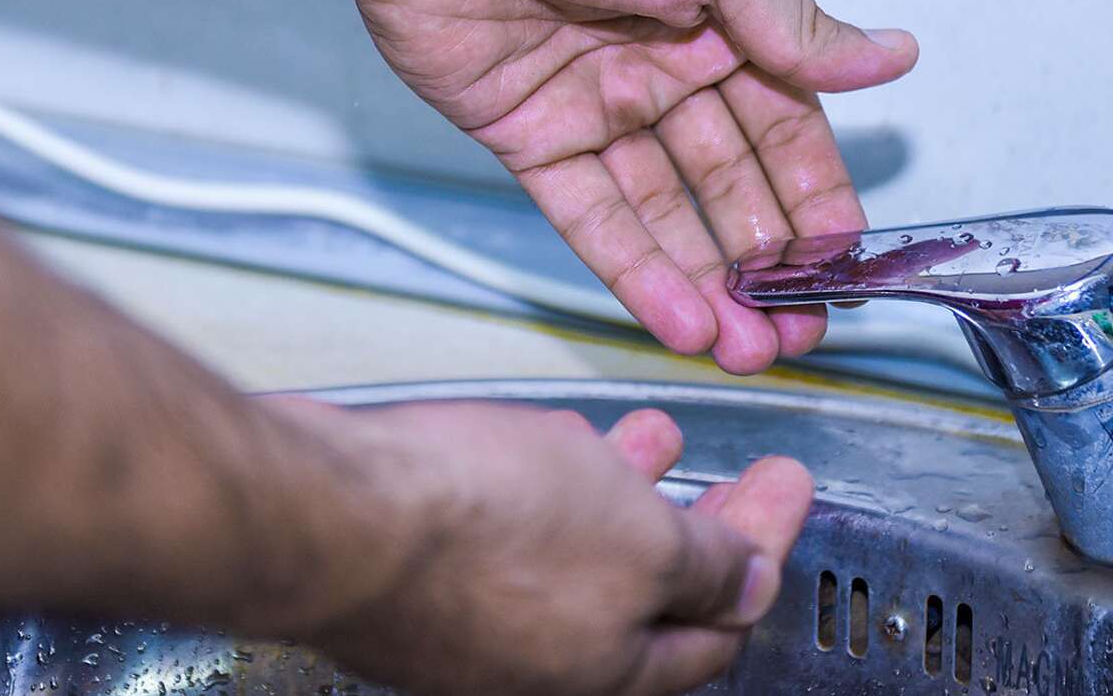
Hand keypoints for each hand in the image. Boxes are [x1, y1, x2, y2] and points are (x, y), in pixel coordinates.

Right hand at [306, 403, 812, 695]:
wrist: (328, 510)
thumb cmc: (473, 531)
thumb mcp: (640, 539)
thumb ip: (707, 565)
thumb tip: (751, 582)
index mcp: (605, 672)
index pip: (714, 630)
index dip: (762, 553)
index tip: (784, 493)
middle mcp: (536, 663)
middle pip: (647, 599)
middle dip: (701, 526)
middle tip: (738, 478)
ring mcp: (474, 622)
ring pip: (577, 559)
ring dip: (629, 492)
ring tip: (653, 439)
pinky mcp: (423, 574)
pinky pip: (514, 535)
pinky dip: (554, 489)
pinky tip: (556, 443)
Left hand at [327, 0, 918, 372]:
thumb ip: (795, 28)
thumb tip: (892, 58)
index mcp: (721, 19)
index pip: (786, 126)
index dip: (815, 197)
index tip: (844, 266)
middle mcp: (662, 69)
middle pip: (729, 184)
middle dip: (767, 263)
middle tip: (800, 332)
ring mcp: (596, 107)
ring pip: (666, 214)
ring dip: (707, 285)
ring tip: (748, 352)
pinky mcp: (530, 137)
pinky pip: (593, 217)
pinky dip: (636, 272)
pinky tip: (681, 322)